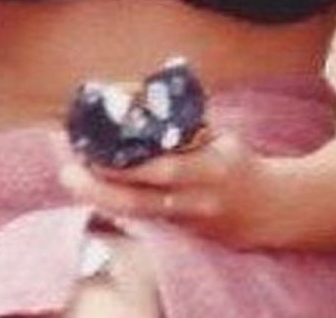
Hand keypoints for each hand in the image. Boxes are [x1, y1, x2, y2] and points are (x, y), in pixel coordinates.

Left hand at [59, 131, 268, 248]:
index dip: (127, 163)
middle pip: (139, 202)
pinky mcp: (178, 233)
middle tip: (66, 169)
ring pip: (134, 214)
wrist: (269, 211)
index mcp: (212, 170)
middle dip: (98, 187)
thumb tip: (145, 102)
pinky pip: (139, 217)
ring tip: (69, 175)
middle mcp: (195, 201)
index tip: (96, 145)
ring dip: (98, 195)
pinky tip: (91, 186)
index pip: (164, 170)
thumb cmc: (241, 164)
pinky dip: (114, 201)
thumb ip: (188, 128)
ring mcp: (184, 221)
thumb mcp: (225, 139)